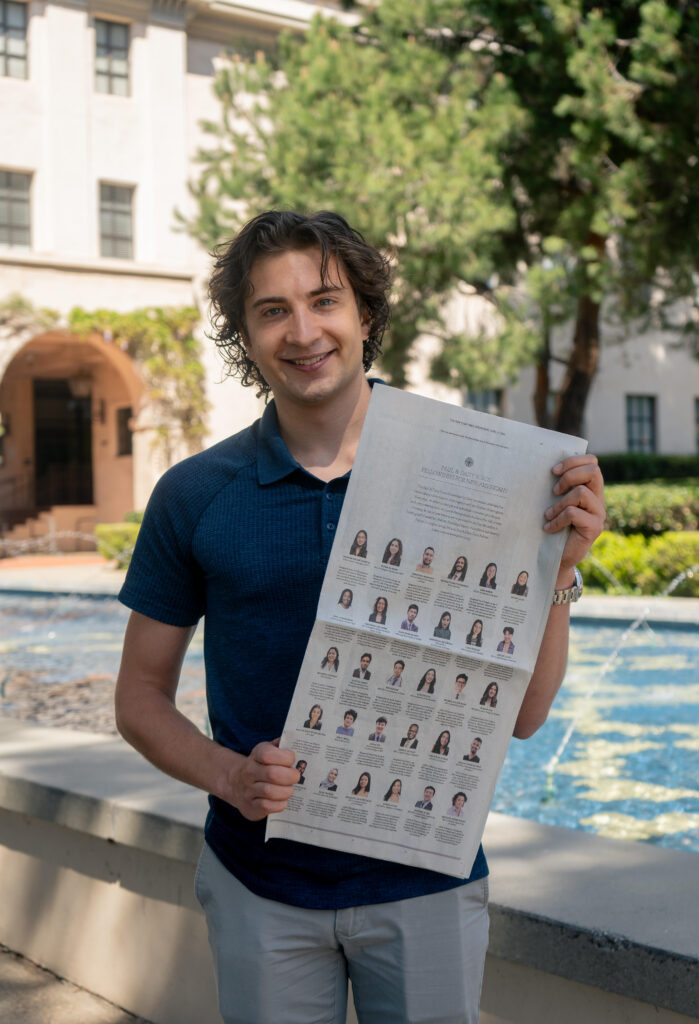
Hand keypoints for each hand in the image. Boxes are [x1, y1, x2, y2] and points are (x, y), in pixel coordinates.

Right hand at [223, 738, 298, 821]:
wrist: (235, 784)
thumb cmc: (261, 766)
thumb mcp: (267, 751)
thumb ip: (281, 745)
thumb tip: (298, 741)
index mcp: (256, 755)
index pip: (268, 754)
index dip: (285, 757)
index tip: (292, 760)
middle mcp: (249, 772)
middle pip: (272, 774)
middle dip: (290, 776)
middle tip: (295, 777)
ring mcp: (248, 790)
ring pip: (270, 792)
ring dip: (286, 791)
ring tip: (289, 789)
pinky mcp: (250, 806)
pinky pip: (267, 806)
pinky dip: (279, 804)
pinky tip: (281, 800)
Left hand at [544, 455, 604, 578]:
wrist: (558, 556)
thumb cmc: (554, 526)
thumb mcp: (556, 502)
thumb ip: (558, 486)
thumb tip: (546, 468)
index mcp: (591, 488)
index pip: (592, 462)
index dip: (573, 461)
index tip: (554, 470)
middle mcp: (598, 498)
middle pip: (593, 471)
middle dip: (569, 476)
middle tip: (554, 490)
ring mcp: (598, 513)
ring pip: (581, 493)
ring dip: (560, 502)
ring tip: (548, 514)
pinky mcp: (594, 527)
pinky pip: (574, 513)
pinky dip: (558, 519)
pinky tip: (549, 527)